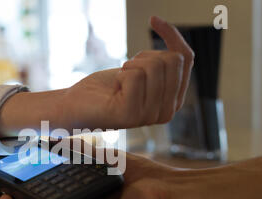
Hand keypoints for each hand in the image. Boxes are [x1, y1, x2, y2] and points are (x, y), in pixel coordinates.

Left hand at [61, 16, 193, 129]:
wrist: (75, 106)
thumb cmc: (106, 87)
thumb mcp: (141, 71)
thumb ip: (164, 66)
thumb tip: (180, 50)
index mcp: (174, 101)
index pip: (186, 59)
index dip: (172, 35)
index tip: (153, 19)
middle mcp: (167, 112)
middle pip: (172, 60)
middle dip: (145, 56)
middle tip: (126, 70)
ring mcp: (150, 116)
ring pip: (155, 66)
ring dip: (131, 66)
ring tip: (120, 81)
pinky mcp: (132, 115)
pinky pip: (135, 76)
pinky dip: (121, 75)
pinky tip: (114, 89)